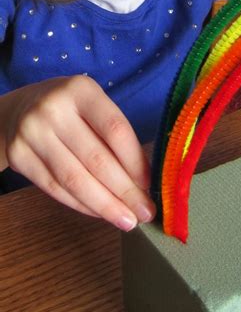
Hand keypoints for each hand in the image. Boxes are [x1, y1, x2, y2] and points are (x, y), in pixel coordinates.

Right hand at [0, 75, 155, 230]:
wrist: (19, 110)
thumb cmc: (73, 112)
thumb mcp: (95, 109)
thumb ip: (117, 138)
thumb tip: (144, 183)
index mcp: (82, 91)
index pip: (116, 131)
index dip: (135, 162)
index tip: (150, 185)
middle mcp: (53, 109)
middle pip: (97, 159)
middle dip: (125, 192)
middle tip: (145, 212)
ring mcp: (32, 133)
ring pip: (75, 179)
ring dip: (105, 205)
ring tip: (127, 220)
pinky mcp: (19, 156)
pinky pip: (56, 189)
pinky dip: (83, 205)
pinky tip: (101, 213)